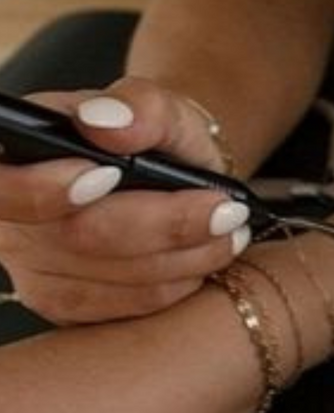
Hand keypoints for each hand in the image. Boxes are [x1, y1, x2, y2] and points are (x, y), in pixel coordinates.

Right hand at [0, 77, 250, 323]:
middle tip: (226, 208)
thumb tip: (105, 122)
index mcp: (11, 156)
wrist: (169, 173)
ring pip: (107, 278)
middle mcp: (10, 218)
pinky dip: (176, 282)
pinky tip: (207, 255)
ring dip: (184, 256)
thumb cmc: (152, 135)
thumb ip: (138, 105)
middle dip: (161, 224)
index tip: (108, 175)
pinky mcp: (66, 303)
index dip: (43, 188)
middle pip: (73, 237)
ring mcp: (32, 268)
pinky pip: (123, 307)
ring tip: (232, 227)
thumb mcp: (157, 106)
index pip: (1, 187)